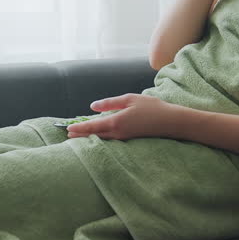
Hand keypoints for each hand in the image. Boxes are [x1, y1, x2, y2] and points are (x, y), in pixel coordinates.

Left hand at [66, 94, 184, 140]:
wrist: (171, 122)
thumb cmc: (151, 108)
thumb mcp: (129, 99)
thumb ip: (110, 103)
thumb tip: (93, 106)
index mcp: (116, 122)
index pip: (92, 127)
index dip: (79, 128)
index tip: (68, 129)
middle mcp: (117, 133)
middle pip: (94, 136)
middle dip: (80, 135)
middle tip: (67, 134)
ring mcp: (123, 138)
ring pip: (101, 139)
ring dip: (89, 137)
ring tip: (78, 136)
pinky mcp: (129, 139)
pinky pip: (110, 139)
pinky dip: (100, 137)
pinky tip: (97, 135)